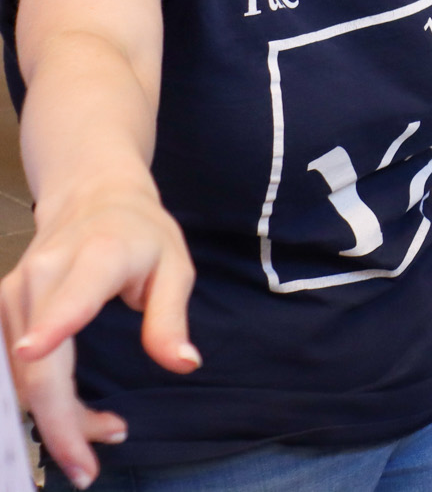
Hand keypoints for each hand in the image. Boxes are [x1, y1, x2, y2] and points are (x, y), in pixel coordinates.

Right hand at [0, 181, 198, 488]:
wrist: (92, 198)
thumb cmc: (141, 233)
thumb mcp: (174, 266)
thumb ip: (171, 317)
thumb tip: (183, 363)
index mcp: (92, 261)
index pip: (69, 298)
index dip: (51, 327)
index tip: (35, 351)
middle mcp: (40, 279)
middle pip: (37, 365)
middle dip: (60, 423)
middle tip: (88, 469)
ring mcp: (12, 296)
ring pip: (22, 377)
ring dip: (57, 416)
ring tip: (106, 431)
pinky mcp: (1, 313)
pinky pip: (15, 370)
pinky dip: (42, 401)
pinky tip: (75, 416)